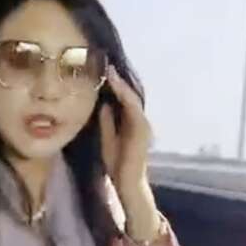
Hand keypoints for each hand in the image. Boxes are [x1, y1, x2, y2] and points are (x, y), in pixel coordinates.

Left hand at [99, 65, 151, 190]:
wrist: (126, 182)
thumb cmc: (117, 163)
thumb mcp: (107, 137)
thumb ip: (107, 122)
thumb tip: (103, 104)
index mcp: (130, 123)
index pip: (122, 100)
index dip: (114, 86)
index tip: (102, 72)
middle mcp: (139, 121)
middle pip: (129, 96)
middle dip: (119, 80)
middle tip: (107, 63)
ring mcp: (142, 124)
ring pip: (132, 98)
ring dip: (121, 84)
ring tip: (110, 70)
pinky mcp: (142, 129)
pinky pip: (133, 107)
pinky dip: (125, 95)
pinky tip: (116, 85)